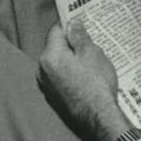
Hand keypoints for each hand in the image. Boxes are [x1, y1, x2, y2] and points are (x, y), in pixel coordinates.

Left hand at [38, 18, 130, 140]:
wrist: (98, 117)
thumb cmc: (97, 83)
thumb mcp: (92, 54)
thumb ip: (79, 37)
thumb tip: (72, 23)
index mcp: (50, 56)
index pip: (56, 31)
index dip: (70, 25)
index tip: (82, 23)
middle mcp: (42, 70)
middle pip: (55, 48)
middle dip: (71, 44)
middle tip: (92, 45)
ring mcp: (46, 86)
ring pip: (58, 64)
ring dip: (71, 60)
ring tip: (91, 63)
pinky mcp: (53, 97)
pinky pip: (60, 78)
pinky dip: (70, 74)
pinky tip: (86, 78)